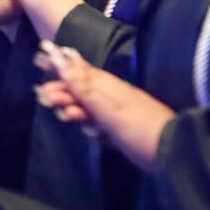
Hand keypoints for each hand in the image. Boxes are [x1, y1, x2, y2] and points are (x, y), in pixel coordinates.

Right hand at [34, 43, 174, 172]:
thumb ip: (84, 86)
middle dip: (61, 90)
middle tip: (43, 96)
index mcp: (106, 84)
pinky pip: (97, 121)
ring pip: (87, 105)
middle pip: (80, 87)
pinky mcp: (119, 127)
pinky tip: (87, 129)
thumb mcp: (107, 106)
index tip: (39, 58)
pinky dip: (89, 123)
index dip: (59, 64)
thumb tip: (62, 63)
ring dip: (72, 107)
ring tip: (61, 112)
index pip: (77, 69)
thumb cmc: (136, 126)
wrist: (170, 150)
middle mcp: (110, 93)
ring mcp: (115, 110)